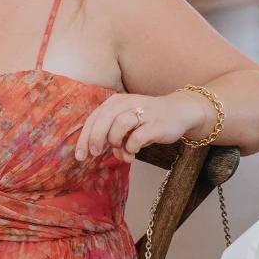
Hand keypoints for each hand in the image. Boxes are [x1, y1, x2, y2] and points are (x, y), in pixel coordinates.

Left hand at [74, 89, 209, 163]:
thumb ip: (112, 136)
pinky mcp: (156, 124)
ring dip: (116, 142)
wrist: (178, 112)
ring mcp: (142, 112)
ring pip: (119, 125)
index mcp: (115, 102)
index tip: (80, 156)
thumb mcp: (126, 125)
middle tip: (95, 153)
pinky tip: (134, 151)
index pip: (93, 119)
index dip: (84, 138)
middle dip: (95, 139)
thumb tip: (103, 153)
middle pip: (103, 119)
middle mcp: (127, 103)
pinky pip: (137, 137)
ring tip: (122, 150)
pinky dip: (132, 147)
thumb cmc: (147, 120)